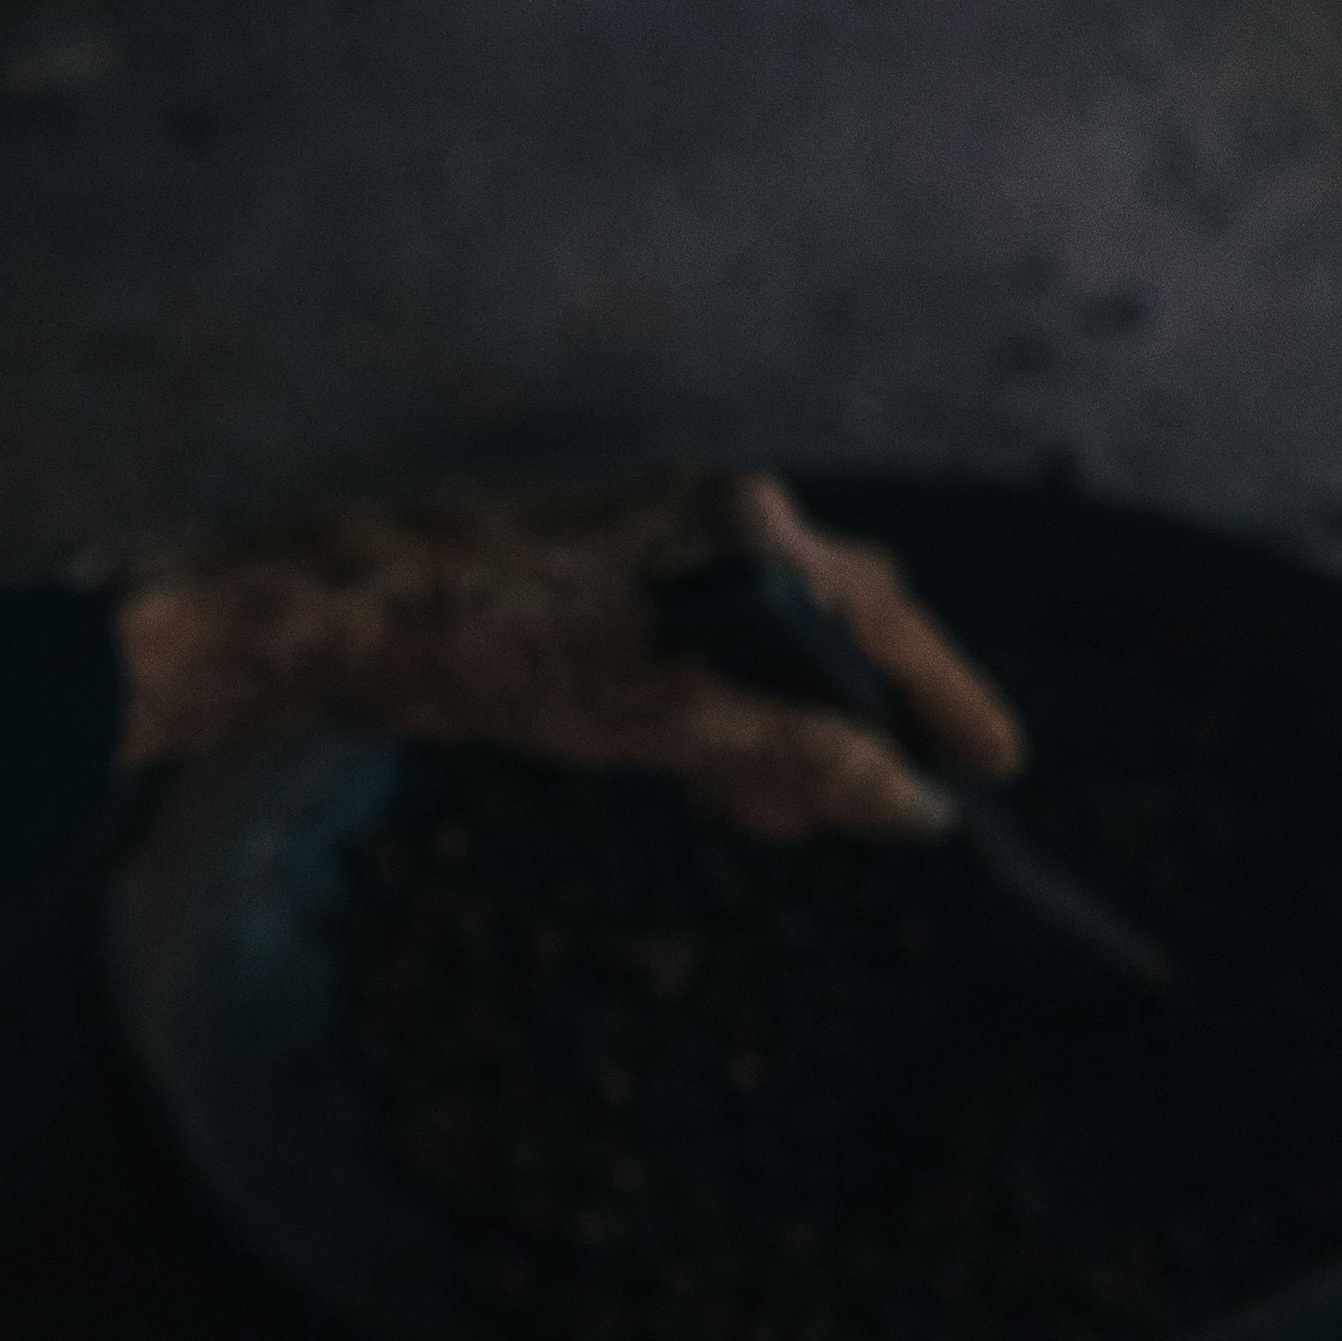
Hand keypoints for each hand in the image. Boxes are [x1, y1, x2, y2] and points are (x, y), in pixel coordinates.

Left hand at [113, 463, 1021, 844]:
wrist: (347, 612)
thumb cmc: (502, 643)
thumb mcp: (666, 717)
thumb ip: (795, 758)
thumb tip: (908, 804)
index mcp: (742, 526)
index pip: (882, 615)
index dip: (942, 695)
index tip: (994, 763)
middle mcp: (709, 517)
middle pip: (829, 624)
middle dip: (861, 725)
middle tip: (890, 808)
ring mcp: (653, 545)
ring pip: (759, 645)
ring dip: (785, 733)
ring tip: (788, 822)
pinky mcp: (601, 580)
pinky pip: (698, 650)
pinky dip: (723, 717)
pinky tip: (713, 780)